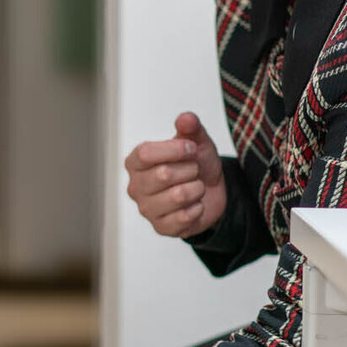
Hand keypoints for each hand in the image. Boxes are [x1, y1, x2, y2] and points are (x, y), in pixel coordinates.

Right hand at [123, 111, 226, 237]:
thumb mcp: (196, 142)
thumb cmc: (196, 165)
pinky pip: (185, 216)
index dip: (174, 150)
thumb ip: (190, 128)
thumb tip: (186, 118)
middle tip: (193, 171)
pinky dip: (198, 208)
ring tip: (195, 187)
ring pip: (178, 195)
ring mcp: (146, 209)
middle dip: (190, 170)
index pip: (145, 153)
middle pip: (163, 174)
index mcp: (136, 163)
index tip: (191, 148)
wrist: (211, 192)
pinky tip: (195, 205)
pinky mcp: (161, 228)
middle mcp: (135, 186)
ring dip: (196, 189)